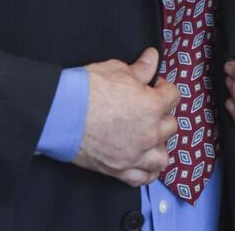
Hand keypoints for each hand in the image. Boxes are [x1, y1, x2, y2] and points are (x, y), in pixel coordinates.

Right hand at [72, 48, 179, 186]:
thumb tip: (153, 57)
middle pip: (171, 126)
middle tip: (148, 109)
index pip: (173, 96)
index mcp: (152, 106)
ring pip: (162, 157)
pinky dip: (146, 172)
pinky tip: (143, 162)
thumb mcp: (117, 70)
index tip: (153, 86)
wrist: (61, 114)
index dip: (163, 88)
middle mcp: (149, 133)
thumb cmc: (88, 89)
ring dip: (158, 146)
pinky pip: (143, 178)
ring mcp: (135, 155)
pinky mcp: (119, 170)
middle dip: (162, 115)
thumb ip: (141, 68)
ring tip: (148, 137)